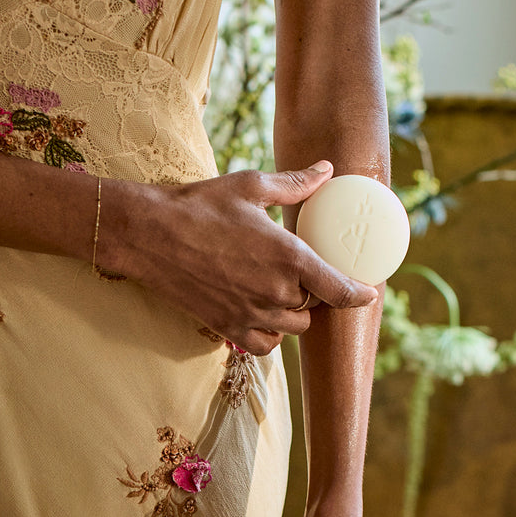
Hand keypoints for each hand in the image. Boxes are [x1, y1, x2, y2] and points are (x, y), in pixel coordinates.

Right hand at [104, 162, 377, 354]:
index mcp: (289, 257)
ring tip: (282, 291)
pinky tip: (264, 314)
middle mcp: (275, 292)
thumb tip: (327, 171)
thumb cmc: (198, 206)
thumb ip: (295, 185)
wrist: (148, 235)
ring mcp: (251, 314)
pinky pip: (266, 345)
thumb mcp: (250, 186)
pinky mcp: (228, 328)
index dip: (359, 295)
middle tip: (304, 273)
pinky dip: (271, 334)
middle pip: (315, 306)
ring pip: (293, 327)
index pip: (339, 289)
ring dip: (295, 312)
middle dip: (315, 292)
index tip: (368, 293)